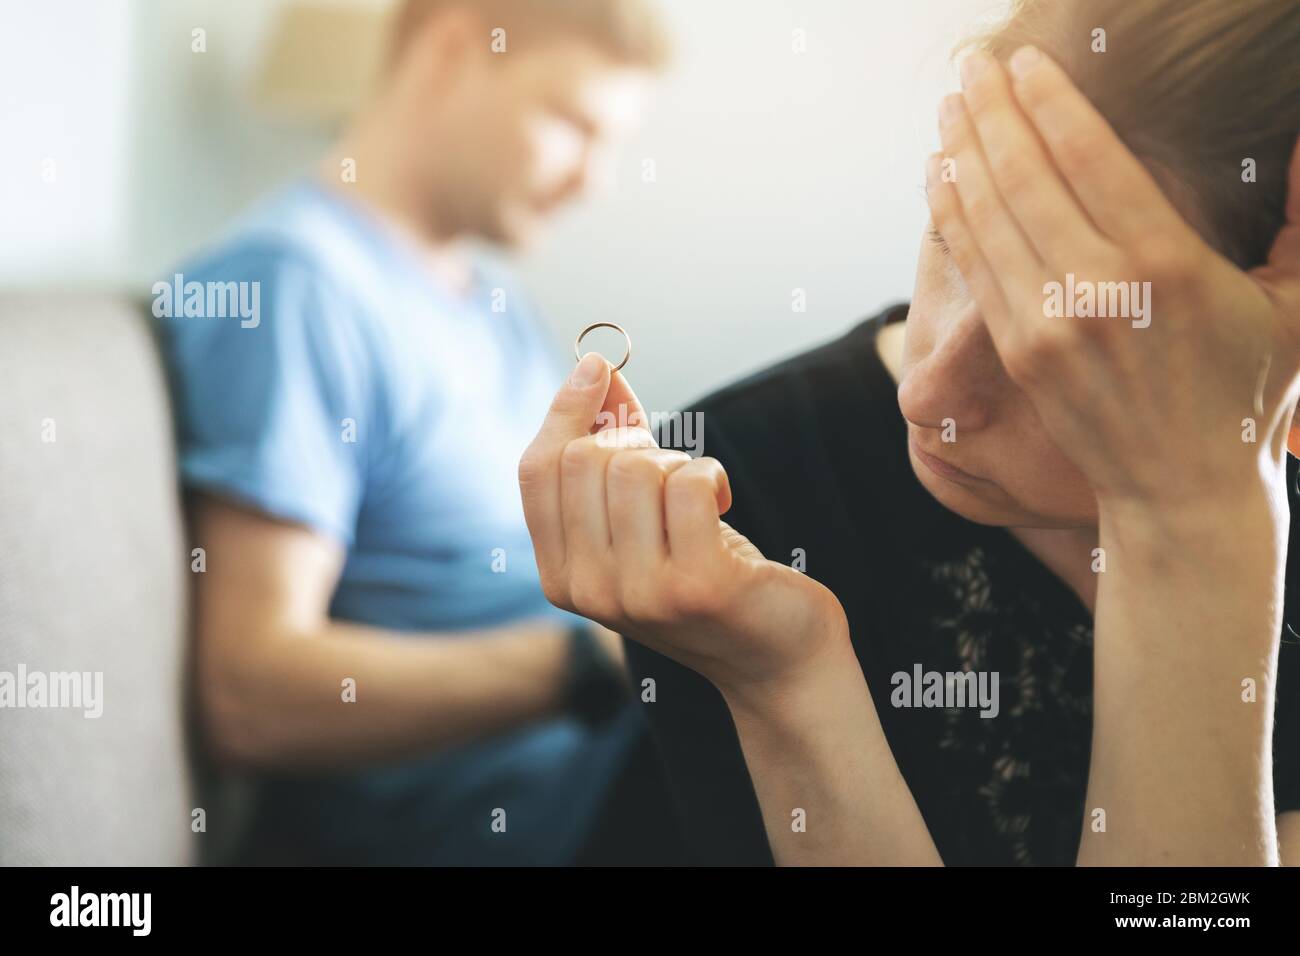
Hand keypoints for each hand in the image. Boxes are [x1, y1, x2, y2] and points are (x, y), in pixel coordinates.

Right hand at [518, 353, 849, 696]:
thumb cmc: (707, 575)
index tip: (599, 368)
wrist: (776, 658)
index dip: (566, 409)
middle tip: (673, 473)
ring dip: (679, 463)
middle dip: (636, 443)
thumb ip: (610, 454)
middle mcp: (588, 591)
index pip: (536, 469)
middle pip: (585, 459)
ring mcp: (639, 593)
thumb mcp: (642, 522)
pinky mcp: (696, 585)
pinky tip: (723, 506)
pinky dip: (712, 475)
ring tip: (701, 499)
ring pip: (636, 467)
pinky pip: (689, 482)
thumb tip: (594, 371)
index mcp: (560, 577)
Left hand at [927, 46, 1299, 513]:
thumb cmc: (1249, 392)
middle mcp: (1099, 290)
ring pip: (990, 218)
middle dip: (992, 112)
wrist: (1182, 487)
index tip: (1024, 62)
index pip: (1092, 158)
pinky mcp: (1018, 353)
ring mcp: (1049, 325)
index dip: (1050, 101)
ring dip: (962, 153)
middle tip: (969, 67)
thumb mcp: (1297, 304)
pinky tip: (939, 176)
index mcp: (1169, 265)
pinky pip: (975, 266)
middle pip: (1027, 177)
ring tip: (948, 106)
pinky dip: (952, 214)